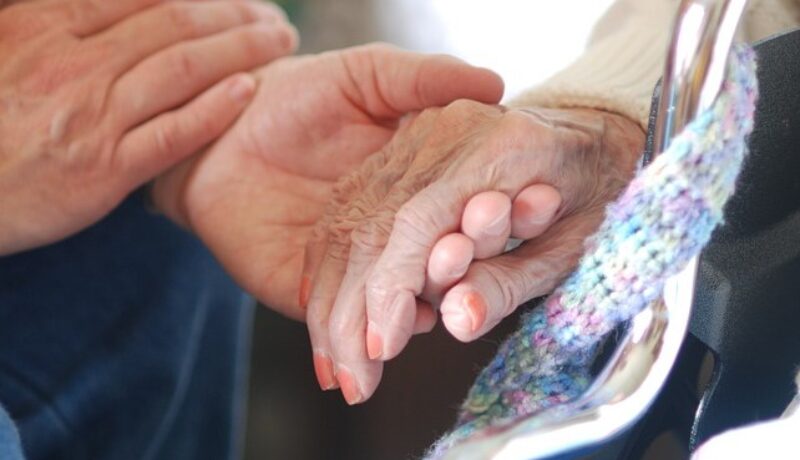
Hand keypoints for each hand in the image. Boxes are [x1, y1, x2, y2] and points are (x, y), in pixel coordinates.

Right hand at [0, 0, 296, 254]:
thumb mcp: (12, 48)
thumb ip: (65, 20)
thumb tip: (122, 5)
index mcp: (48, 26)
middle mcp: (73, 64)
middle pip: (174, 24)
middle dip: (235, 14)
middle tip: (275, 19)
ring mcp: (92, 116)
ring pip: (181, 68)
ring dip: (241, 50)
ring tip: (279, 43)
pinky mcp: (105, 169)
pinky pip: (172, 133)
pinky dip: (213, 110)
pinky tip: (247, 92)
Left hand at [149, 44, 503, 326]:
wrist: (217, 123)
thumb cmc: (296, 93)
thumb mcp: (370, 75)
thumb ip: (424, 79)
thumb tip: (494, 82)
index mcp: (405, 190)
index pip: (451, 217)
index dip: (485, 218)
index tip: (532, 209)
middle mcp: (382, 234)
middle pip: (429, 266)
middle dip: (462, 270)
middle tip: (490, 260)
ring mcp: (345, 266)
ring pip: (392, 300)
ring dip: (422, 307)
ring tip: (455, 307)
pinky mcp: (299, 289)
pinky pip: (339, 316)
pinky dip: (373, 326)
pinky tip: (408, 323)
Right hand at [306, 102, 644, 403]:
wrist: (595, 131)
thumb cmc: (596, 191)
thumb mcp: (574, 246)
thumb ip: (512, 282)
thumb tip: (457, 320)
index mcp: (500, 146)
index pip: (416, 222)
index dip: (388, 291)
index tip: (378, 351)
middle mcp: (446, 130)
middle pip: (372, 224)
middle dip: (352, 311)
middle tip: (348, 378)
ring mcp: (418, 134)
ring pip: (350, 219)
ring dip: (333, 296)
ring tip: (331, 361)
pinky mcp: (401, 147)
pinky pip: (349, 206)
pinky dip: (330, 264)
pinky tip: (322, 308)